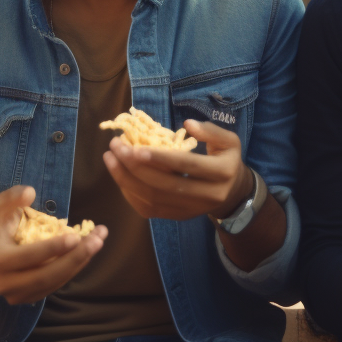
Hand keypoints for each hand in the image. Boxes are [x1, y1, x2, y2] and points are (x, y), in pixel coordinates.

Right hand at [0, 186, 106, 305]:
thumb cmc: (3, 225)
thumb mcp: (2, 206)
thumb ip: (13, 196)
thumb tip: (30, 192)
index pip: (27, 257)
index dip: (52, 248)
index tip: (75, 236)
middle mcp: (5, 284)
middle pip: (45, 275)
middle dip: (75, 258)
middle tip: (96, 240)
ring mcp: (18, 295)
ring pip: (54, 282)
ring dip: (80, 262)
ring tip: (98, 242)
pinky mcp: (32, 298)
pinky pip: (57, 285)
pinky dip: (74, 268)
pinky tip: (87, 251)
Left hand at [103, 119, 251, 221]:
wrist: (231, 192)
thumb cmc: (225, 159)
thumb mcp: (228, 140)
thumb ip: (210, 131)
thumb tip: (188, 124)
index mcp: (222, 172)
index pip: (188, 165)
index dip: (161, 158)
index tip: (136, 147)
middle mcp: (207, 195)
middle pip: (166, 185)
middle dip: (136, 167)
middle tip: (116, 147)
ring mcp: (191, 210)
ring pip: (153, 199)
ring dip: (127, 180)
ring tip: (110, 158)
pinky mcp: (177, 217)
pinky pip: (149, 209)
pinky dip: (130, 194)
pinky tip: (118, 176)